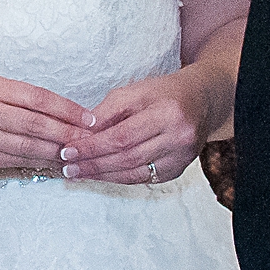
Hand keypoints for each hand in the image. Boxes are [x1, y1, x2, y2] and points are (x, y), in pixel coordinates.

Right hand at [0, 75, 92, 178]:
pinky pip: (16, 162)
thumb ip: (15, 100)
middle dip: (68, 134)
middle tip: (92, 141)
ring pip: (29, 146)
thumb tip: (60, 115)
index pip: (37, 97)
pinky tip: (56, 166)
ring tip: (81, 156)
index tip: (89, 118)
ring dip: (57, 153)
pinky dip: (40, 164)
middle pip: (36, 124)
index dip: (67, 109)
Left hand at [61, 63, 215, 183]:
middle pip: (127, 158)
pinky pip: (142, 178)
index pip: (122, 136)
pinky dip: (118, 178)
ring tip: (77, 173)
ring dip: (102, 175)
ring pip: (134, 173)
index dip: (93, 146)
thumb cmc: (164, 93)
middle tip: (67, 167)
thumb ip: (108, 111)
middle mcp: (179, 139)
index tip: (68, 149)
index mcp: (168, 114)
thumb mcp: (135, 90)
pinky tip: (99, 175)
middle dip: (93, 164)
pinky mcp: (177, 170)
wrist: (202, 101)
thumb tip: (81, 133)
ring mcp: (181, 158)